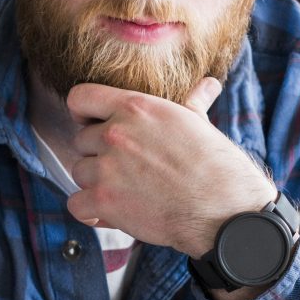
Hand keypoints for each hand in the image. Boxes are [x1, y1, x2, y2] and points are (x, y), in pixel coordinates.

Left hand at [63, 78, 277, 259]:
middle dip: (99, 155)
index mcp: (136, 107)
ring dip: (96, 184)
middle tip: (126, 169)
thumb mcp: (199, 123)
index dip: (83, 113)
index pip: (80, 97)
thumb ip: (190, 102)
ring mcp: (107, 167)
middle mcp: (116, 133)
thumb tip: (207, 86)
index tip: (90, 124)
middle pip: (81, 141)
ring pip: (79, 172)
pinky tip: (109, 213)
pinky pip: (76, 204)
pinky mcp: (103, 200)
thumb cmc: (216, 166)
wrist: (223, 209)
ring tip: (127, 191)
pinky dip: (90, 212)